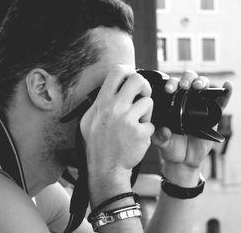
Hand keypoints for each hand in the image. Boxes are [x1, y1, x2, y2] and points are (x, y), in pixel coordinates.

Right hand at [80, 65, 154, 181]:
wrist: (106, 169)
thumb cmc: (97, 145)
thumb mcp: (88, 121)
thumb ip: (98, 103)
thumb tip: (107, 88)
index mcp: (102, 102)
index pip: (117, 72)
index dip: (128, 71)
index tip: (131, 78)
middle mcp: (115, 108)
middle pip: (138, 80)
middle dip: (144, 86)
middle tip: (143, 96)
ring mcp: (128, 120)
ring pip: (148, 103)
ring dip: (146, 112)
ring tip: (137, 123)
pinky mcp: (141, 133)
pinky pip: (151, 124)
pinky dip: (147, 131)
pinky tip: (137, 138)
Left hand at [151, 70, 231, 184]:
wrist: (184, 160)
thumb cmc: (171, 147)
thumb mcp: (162, 143)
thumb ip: (160, 137)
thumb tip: (164, 131)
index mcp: (173, 103)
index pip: (173, 86)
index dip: (172, 83)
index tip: (169, 89)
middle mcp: (187, 100)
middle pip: (189, 81)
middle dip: (187, 79)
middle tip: (184, 86)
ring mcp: (202, 106)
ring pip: (204, 86)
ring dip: (202, 82)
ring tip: (198, 86)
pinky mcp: (214, 115)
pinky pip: (222, 101)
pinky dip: (226, 92)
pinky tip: (228, 86)